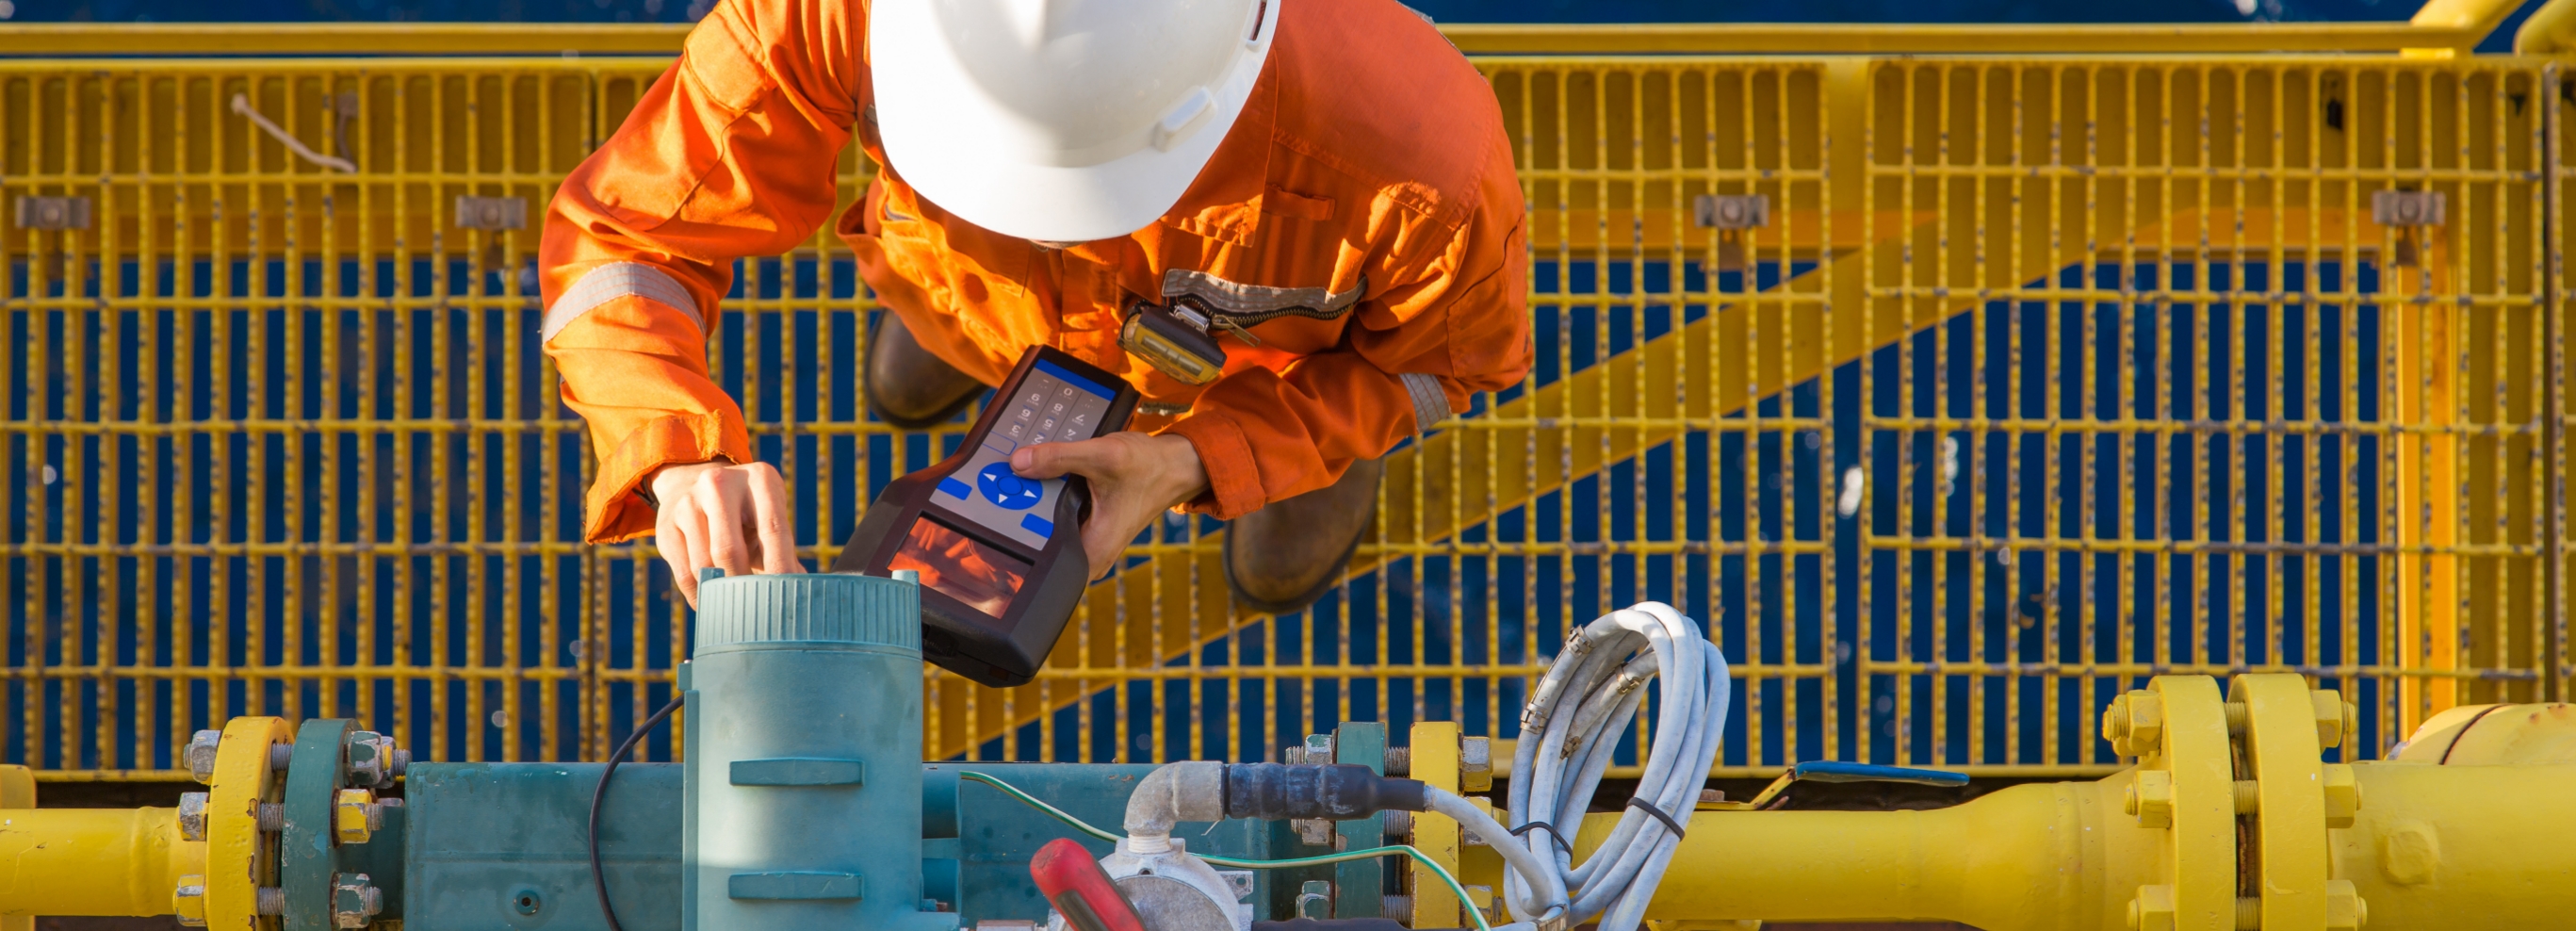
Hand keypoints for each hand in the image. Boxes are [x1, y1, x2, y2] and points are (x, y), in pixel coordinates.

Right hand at [648, 460, 805, 607]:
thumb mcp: (767, 519)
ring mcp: (688, 501)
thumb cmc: (745, 515)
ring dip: (719, 590)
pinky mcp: (666, 524)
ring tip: (734, 604)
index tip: (788, 595)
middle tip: (756, 607)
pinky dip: (699, 594)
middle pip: (729, 550)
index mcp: (759, 479)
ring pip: (703, 564)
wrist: (692, 485)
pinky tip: (710, 602)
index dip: (781, 567)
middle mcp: (720, 483)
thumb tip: (800, 587)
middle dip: (742, 583)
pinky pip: (684, 572)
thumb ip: (783, 550)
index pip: (773, 530)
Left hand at [1009, 432, 1207, 579]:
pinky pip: (1054, 515)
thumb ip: (1059, 458)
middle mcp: (1088, 553)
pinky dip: (1047, 495)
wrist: (1173, 465)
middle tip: (1011, 479)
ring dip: (1033, 501)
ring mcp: (1086, 540)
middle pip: (1036, 539)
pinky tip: (1044, 475)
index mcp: (1091, 551)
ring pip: (1043, 525)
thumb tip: (1019, 462)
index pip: (1038, 560)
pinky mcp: (1085, 525)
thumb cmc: (1149, 468)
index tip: (997, 507)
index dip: (1012, 534)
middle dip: (1021, 508)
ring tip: (1027, 473)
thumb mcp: (1103, 456)